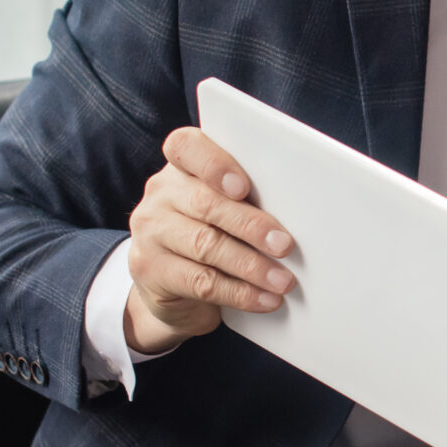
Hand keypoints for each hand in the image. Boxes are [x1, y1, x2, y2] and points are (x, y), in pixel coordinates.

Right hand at [123, 126, 295, 353]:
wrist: (169, 287)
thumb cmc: (212, 235)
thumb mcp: (224, 210)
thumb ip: (245, 200)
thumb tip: (297, 214)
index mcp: (181, 167)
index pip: (186, 147)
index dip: (215, 164)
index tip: (243, 187)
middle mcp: (160, 194)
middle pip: (206, 203)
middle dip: (252, 226)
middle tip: (286, 245)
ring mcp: (150, 232)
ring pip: (205, 246)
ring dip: (252, 266)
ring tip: (283, 280)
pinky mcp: (150, 270)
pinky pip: (200, 282)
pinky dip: (240, 292)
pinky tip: (265, 299)